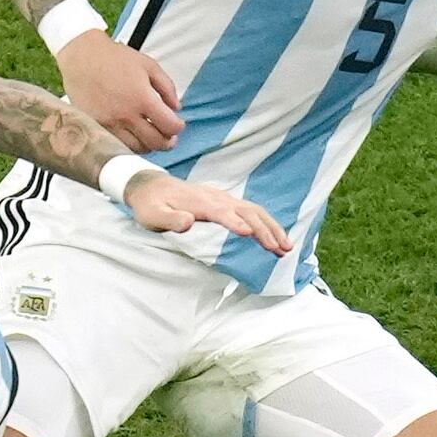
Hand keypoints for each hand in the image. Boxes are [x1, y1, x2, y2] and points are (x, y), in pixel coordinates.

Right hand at [56, 28, 184, 152]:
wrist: (82, 57)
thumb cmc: (114, 58)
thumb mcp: (149, 65)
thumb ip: (167, 87)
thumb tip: (176, 107)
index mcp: (142, 99)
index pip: (169, 126)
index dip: (178, 127)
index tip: (177, 124)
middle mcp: (126, 115)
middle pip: (155, 143)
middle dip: (167, 142)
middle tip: (169, 138)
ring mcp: (110, 124)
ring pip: (136, 149)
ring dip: (148, 145)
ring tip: (150, 135)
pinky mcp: (96, 127)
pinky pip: (117, 145)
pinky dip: (129, 144)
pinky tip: (133, 135)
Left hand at [126, 169, 288, 254]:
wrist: (150, 186)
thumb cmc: (151, 205)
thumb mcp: (153, 215)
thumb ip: (170, 220)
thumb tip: (188, 221)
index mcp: (200, 202)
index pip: (223, 212)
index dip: (236, 222)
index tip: (250, 235)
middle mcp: (216, 198)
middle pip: (248, 211)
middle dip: (266, 230)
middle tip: (281, 250)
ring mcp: (223, 198)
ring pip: (254, 210)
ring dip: (272, 227)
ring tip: (286, 247)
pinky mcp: (225, 202)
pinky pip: (251, 210)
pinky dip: (266, 222)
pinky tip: (275, 236)